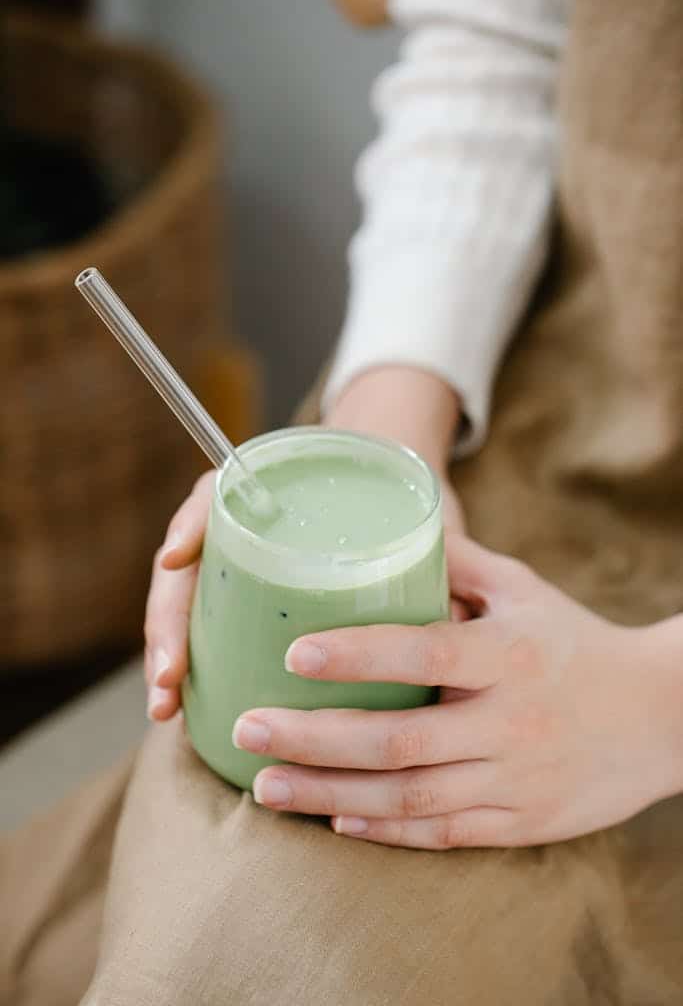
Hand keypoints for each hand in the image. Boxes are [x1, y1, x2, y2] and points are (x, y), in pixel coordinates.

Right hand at [144, 366, 463, 718]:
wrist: (392, 503)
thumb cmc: (403, 507)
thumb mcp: (416, 518)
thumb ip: (432, 555)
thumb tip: (453, 617)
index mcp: (273, 497)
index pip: (213, 499)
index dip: (189, 528)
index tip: (176, 561)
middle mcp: (244, 531)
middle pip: (187, 567)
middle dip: (169, 623)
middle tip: (170, 679)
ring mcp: (238, 569)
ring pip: (188, 608)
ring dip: (171, 657)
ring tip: (167, 708)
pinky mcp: (243, 605)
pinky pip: (206, 636)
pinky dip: (193, 673)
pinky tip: (185, 713)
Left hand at [233, 536, 682, 847]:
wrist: (662, 717)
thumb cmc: (578, 643)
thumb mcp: (525, 590)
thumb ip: (457, 564)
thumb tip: (386, 531)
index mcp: (509, 654)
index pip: (425, 652)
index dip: (357, 655)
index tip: (293, 652)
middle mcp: (510, 722)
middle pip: (398, 739)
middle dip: (313, 737)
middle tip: (246, 726)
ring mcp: (515, 780)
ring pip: (409, 798)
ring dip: (329, 793)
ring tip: (264, 785)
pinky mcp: (521, 824)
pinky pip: (443, 834)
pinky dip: (384, 831)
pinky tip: (333, 818)